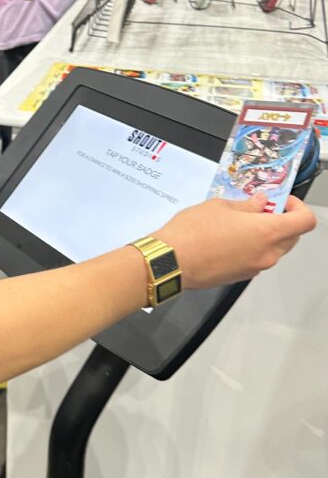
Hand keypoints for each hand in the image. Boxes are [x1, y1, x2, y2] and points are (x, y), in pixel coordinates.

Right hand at [155, 194, 315, 290]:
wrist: (172, 261)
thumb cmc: (192, 233)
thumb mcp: (220, 206)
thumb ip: (246, 205)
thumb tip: (259, 203)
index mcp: (267, 232)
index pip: (305, 221)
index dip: (298, 208)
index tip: (283, 201)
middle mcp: (267, 253)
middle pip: (293, 236)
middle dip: (282, 221)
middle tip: (261, 208)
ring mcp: (255, 267)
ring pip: (274, 249)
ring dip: (266, 235)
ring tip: (240, 222)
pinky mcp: (242, 276)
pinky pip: (257, 259)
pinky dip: (252, 247)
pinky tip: (230, 238)